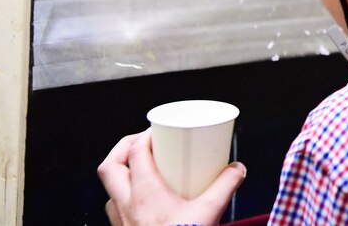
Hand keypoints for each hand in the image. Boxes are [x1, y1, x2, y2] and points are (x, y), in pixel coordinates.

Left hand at [97, 130, 245, 225]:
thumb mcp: (209, 212)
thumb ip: (226, 186)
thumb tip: (238, 169)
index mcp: (144, 193)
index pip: (135, 152)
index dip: (144, 136)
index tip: (158, 131)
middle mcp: (126, 204)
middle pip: (109, 166)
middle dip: (123, 148)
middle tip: (142, 142)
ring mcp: (120, 221)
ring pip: (109, 188)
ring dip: (121, 173)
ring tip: (142, 168)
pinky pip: (114, 207)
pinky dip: (123, 196)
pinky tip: (142, 199)